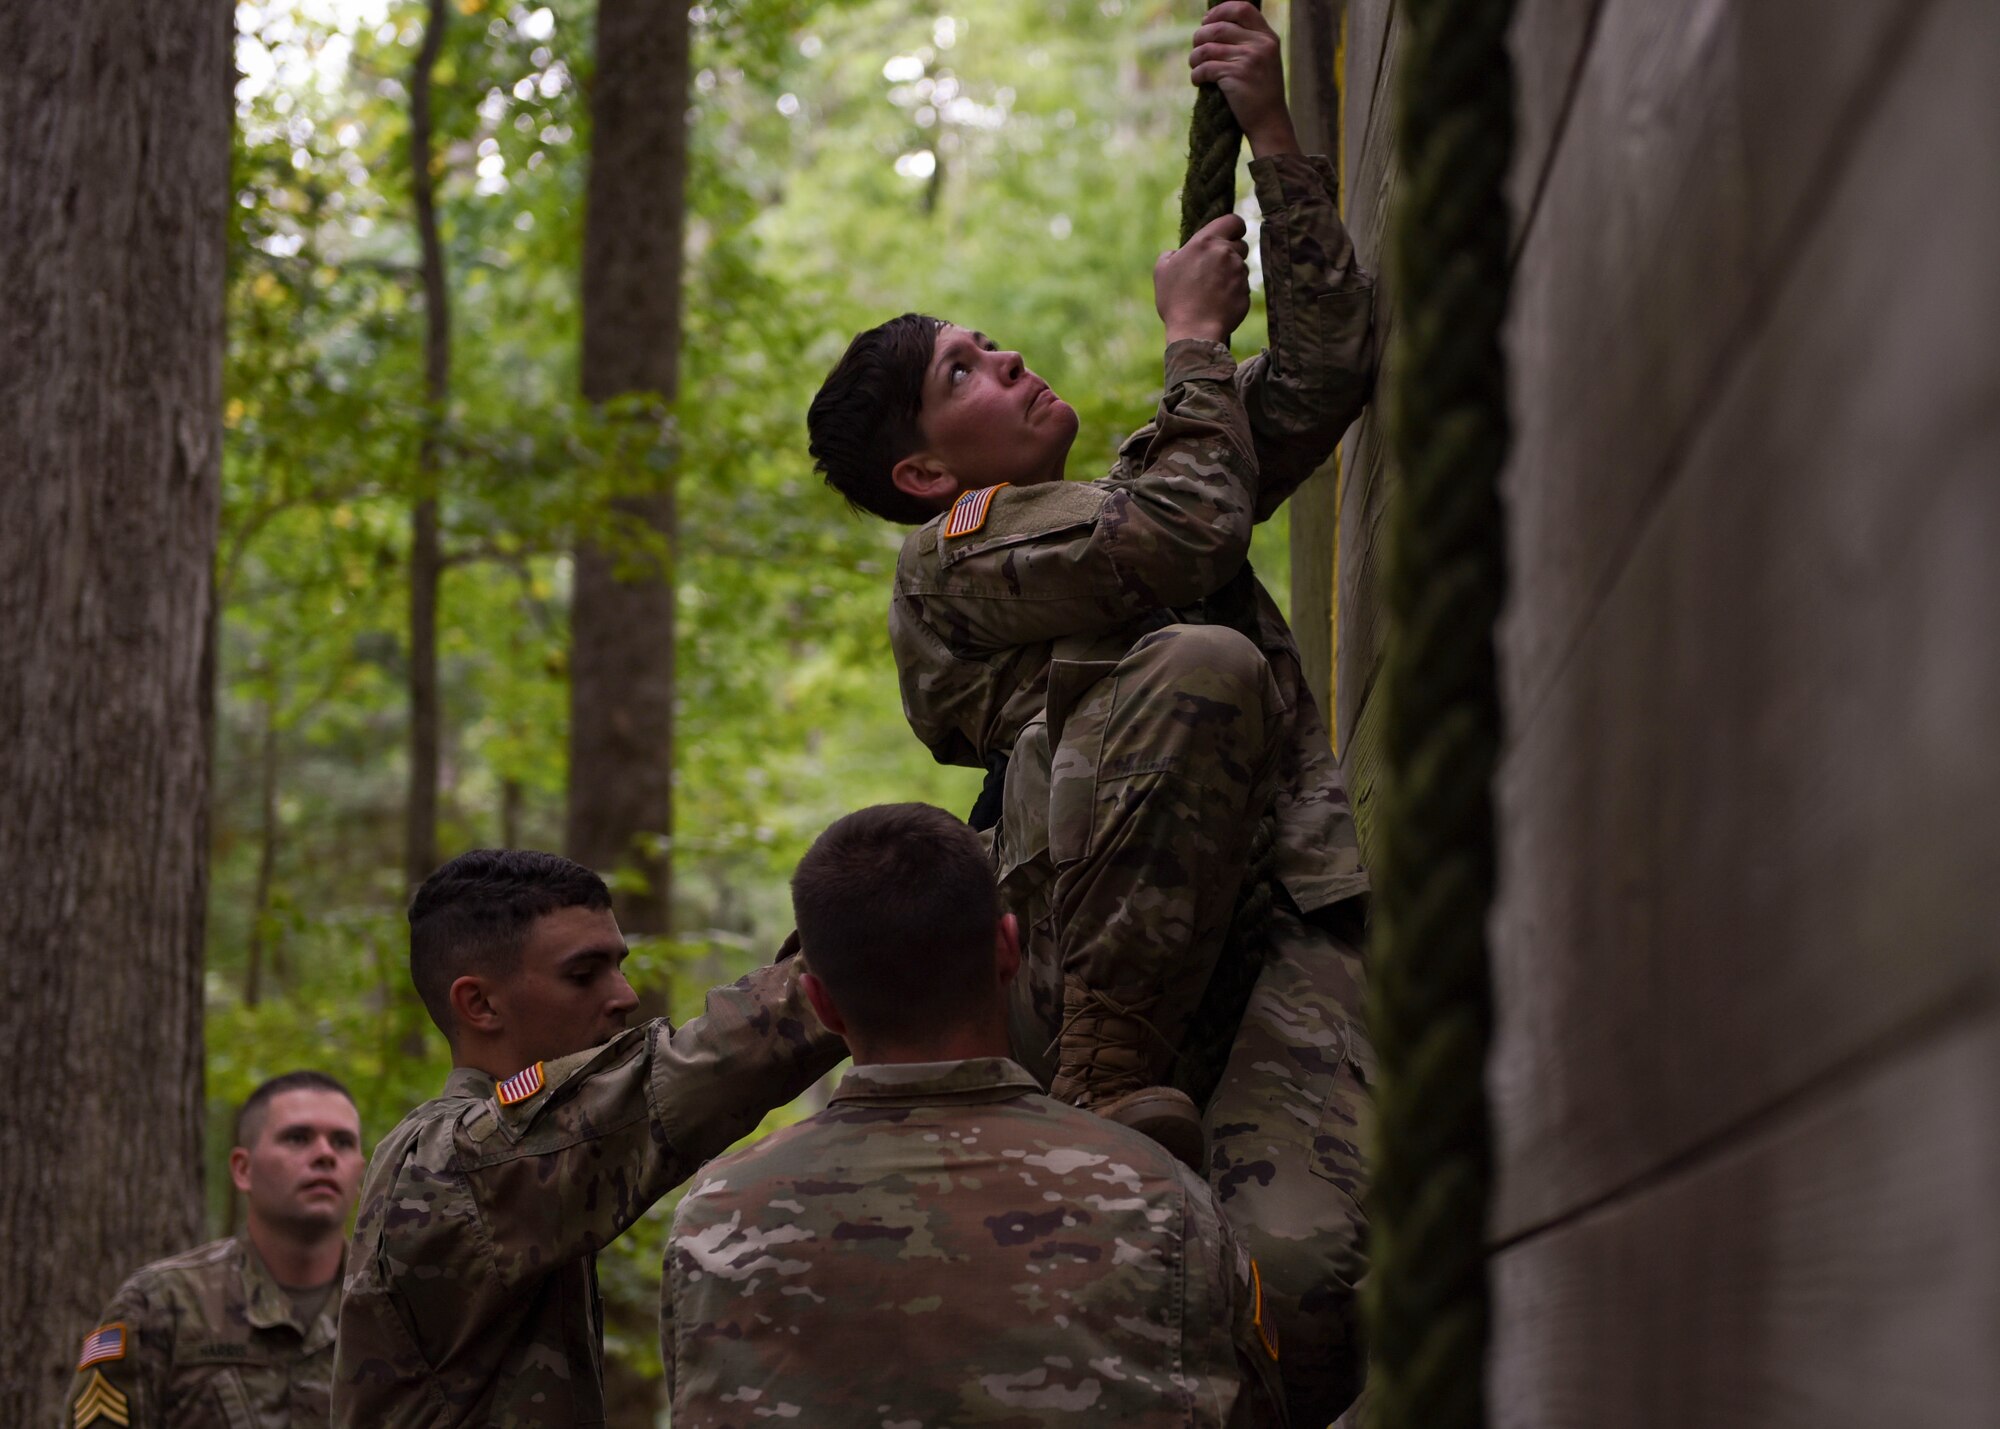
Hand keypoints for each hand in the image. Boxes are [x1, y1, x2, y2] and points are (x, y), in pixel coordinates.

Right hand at [1154, 213, 1251, 344]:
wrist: (1194, 331)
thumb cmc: (1176, 300)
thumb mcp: (1162, 271)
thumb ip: (1172, 254)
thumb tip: (1178, 253)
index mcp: (1206, 242)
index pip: (1233, 221)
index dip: (1234, 227)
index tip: (1230, 235)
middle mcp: (1226, 253)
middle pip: (1240, 245)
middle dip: (1231, 253)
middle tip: (1214, 269)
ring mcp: (1239, 273)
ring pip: (1241, 267)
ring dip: (1231, 274)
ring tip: (1212, 290)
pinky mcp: (1246, 291)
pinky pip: (1243, 286)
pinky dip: (1233, 292)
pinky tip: (1218, 302)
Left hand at [1190, 2, 1299, 157]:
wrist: (1269, 122)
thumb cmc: (1261, 92)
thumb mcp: (1264, 59)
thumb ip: (1248, 40)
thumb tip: (1212, 25)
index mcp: (1268, 37)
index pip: (1242, 8)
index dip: (1219, 10)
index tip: (1206, 20)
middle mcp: (1260, 45)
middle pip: (1218, 27)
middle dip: (1200, 36)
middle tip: (1196, 47)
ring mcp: (1248, 60)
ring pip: (1208, 47)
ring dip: (1194, 57)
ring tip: (1194, 65)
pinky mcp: (1235, 76)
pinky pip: (1205, 67)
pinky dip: (1196, 74)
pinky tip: (1197, 80)